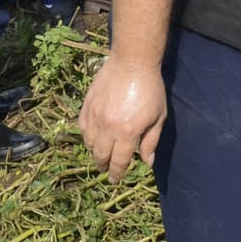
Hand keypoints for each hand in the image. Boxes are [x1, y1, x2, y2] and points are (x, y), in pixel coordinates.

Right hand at [80, 57, 168, 182]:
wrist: (132, 62)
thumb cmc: (150, 89)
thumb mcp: (158, 117)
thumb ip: (151, 141)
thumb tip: (147, 162)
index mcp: (127, 133)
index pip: (119, 161)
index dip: (117, 173)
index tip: (115, 179)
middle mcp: (108, 128)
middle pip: (101, 156)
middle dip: (104, 166)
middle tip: (106, 170)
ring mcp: (95, 116)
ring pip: (89, 143)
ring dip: (95, 152)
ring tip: (101, 154)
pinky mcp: (87, 106)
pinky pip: (82, 128)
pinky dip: (86, 136)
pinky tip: (92, 137)